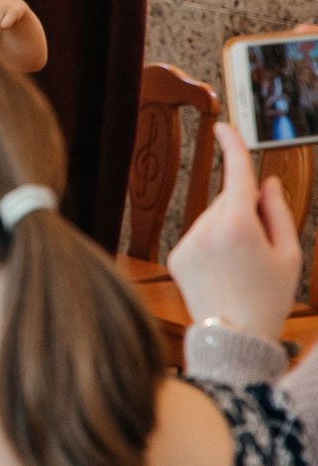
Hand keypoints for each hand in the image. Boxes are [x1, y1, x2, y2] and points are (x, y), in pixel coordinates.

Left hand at [169, 124, 301, 338]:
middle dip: (245, 212)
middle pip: (229, 201)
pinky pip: (197, 237)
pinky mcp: (176, 255)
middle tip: (260, 250)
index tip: (223, 127)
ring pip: (212, 220)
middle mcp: (207, 227)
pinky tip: (223, 273)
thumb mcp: (289, 254)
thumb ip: (278, 212)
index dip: (232, 147)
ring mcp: (188, 241)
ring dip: (227, 232)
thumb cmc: (269, 297)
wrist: (235, 337)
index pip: (236, 175)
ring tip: (240, 268)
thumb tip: (266, 183)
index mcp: (239, 223)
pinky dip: (211, 247)